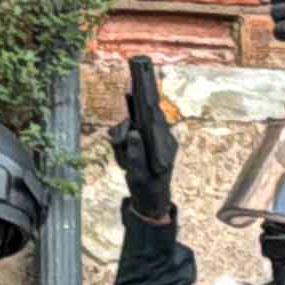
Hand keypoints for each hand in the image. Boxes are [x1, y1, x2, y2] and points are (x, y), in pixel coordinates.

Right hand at [108, 56, 178, 223]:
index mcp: (163, 142)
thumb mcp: (139, 175)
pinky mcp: (142, 144)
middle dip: (124, 133)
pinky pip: (128, 137)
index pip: (153, 113)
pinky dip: (121, 148)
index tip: (136, 81)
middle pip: (139, 119)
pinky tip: (124, 163)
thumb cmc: (147, 189)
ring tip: (125, 165)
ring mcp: (150, 140)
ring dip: (122, 146)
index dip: (143, 96)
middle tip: (122, 138)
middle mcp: (159, 136)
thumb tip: (132, 131)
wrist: (151, 202)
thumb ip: (135, 153)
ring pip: (130, 128)